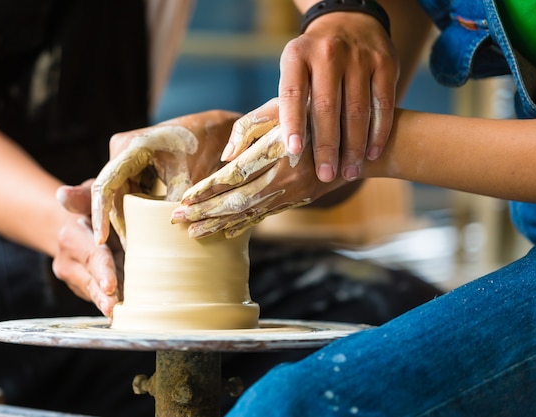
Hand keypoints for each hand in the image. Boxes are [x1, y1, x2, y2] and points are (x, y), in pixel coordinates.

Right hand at [53, 180, 122, 316]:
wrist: (73, 225)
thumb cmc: (90, 205)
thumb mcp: (89, 194)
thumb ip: (80, 196)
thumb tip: (62, 194)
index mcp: (71, 238)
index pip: (91, 256)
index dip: (102, 271)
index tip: (111, 285)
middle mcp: (68, 262)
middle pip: (90, 281)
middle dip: (103, 297)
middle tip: (115, 309)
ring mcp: (74, 278)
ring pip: (94, 293)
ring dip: (108, 304)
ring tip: (121, 315)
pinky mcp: (83, 288)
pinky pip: (99, 296)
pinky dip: (113, 303)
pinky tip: (128, 310)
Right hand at [91, 110, 240, 246]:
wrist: (216, 127)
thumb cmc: (204, 145)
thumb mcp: (190, 176)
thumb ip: (174, 204)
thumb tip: (163, 236)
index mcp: (130, 147)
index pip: (105, 185)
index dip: (100, 215)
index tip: (101, 240)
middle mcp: (122, 150)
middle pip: (111, 194)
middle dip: (119, 223)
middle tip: (129, 252)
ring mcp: (127, 158)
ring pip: (121, 196)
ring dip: (129, 219)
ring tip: (136, 248)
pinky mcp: (137, 166)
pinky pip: (132, 193)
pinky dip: (138, 211)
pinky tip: (145, 233)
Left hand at [171, 117, 348, 237]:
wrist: (359, 140)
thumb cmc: (313, 113)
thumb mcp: (281, 107)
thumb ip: (249, 129)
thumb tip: (225, 157)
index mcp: (277, 151)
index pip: (234, 175)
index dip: (208, 189)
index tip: (184, 199)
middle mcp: (286, 177)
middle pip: (237, 200)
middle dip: (205, 212)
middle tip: (177, 220)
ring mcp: (293, 192)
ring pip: (250, 213)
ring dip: (219, 224)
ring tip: (193, 233)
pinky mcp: (298, 199)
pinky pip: (266, 216)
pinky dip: (244, 225)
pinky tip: (226, 232)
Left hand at [276, 11, 398, 181]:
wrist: (351, 24)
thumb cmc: (311, 67)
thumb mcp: (288, 75)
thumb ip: (265, 114)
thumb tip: (233, 156)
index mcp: (296, 56)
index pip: (292, 93)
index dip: (292, 122)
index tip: (293, 151)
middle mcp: (327, 53)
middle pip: (326, 107)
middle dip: (326, 146)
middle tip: (325, 175)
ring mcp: (358, 57)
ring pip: (357, 109)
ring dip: (354, 146)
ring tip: (349, 172)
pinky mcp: (384, 63)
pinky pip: (383, 103)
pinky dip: (378, 131)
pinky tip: (372, 154)